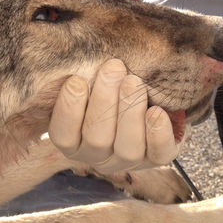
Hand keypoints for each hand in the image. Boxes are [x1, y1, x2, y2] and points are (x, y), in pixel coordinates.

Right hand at [48, 59, 181, 173]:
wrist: (146, 99)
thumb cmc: (108, 87)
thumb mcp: (90, 84)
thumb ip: (82, 79)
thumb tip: (73, 61)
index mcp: (73, 141)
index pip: (63, 136)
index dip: (69, 110)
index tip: (76, 80)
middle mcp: (97, 156)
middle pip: (96, 139)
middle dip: (104, 101)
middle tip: (113, 68)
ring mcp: (127, 161)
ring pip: (127, 149)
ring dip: (130, 112)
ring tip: (133, 81)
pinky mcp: (156, 159)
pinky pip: (158, 154)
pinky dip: (158, 133)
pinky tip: (157, 111)